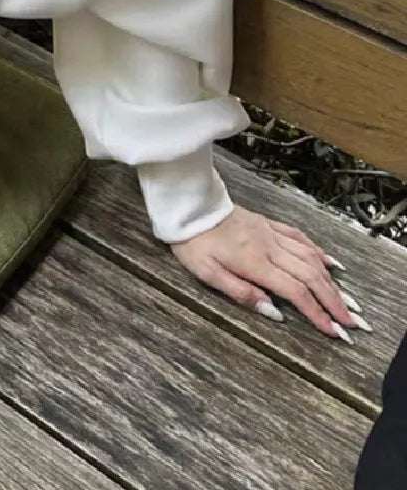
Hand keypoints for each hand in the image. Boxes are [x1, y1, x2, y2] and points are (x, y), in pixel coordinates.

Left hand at [172, 206, 368, 341]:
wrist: (188, 207)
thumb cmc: (193, 242)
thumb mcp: (207, 273)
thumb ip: (241, 293)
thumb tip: (274, 313)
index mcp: (255, 262)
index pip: (295, 291)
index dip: (316, 313)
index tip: (332, 331)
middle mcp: (269, 247)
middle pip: (310, 275)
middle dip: (332, 300)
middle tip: (349, 321)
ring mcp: (270, 233)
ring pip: (310, 256)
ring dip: (330, 280)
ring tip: (345, 299)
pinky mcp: (267, 224)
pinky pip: (299, 236)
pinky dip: (318, 251)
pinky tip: (329, 262)